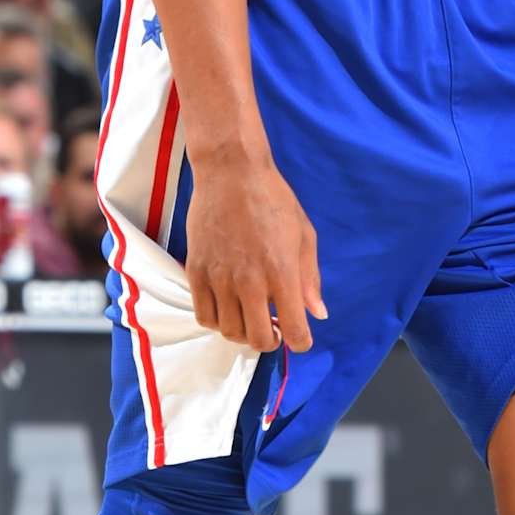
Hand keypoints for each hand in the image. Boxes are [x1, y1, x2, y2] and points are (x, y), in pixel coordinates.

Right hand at [182, 152, 326, 353]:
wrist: (231, 172)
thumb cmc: (273, 199)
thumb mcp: (304, 235)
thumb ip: (310, 278)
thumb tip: (318, 313)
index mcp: (282, 272)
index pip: (294, 329)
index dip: (300, 341)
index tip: (300, 338)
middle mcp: (250, 280)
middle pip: (258, 339)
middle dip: (271, 340)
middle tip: (274, 327)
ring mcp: (220, 277)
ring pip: (229, 331)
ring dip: (243, 332)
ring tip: (250, 316)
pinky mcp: (196, 271)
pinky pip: (204, 316)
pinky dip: (218, 321)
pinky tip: (228, 307)